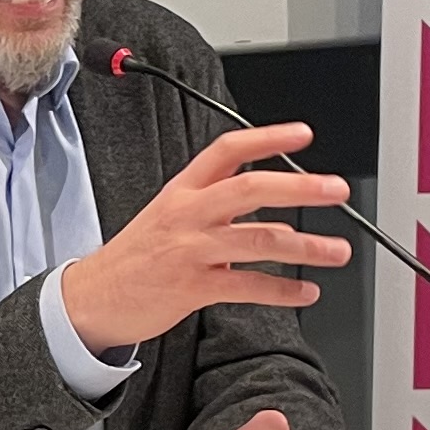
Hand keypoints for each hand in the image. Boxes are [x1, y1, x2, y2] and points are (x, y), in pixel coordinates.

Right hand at [58, 125, 352, 355]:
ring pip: (257, 240)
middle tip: (335, 189)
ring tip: (336, 250)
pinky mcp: (192, 287)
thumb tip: (276, 214)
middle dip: (299, 187)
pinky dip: (282, 291)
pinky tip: (305, 291)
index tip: (303, 133)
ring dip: (305, 245)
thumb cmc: (137, 256)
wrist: (94, 296)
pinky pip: (247, 286)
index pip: (228, 151)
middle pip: (250, 189)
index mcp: (183, 190)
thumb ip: (219, 207)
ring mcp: (190, 250)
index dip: (267, 138)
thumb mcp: (170, 215)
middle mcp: (188, 214)